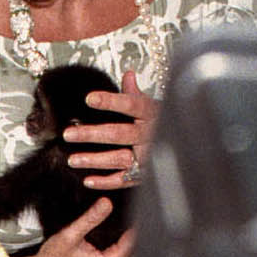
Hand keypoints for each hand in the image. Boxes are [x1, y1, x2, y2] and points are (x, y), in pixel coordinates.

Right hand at [32, 195, 135, 256]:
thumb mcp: (70, 235)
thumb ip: (91, 218)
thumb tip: (106, 202)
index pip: (135, 239)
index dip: (138, 221)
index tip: (140, 204)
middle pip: (139, 247)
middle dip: (138, 229)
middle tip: (139, 207)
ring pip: (135, 253)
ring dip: (134, 237)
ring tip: (134, 216)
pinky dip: (127, 245)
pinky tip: (124, 231)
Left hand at [63, 70, 158, 188]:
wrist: (187, 143)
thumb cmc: (164, 124)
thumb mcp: (154, 106)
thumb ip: (137, 94)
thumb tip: (128, 74)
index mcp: (152, 114)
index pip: (131, 104)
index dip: (110, 102)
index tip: (89, 99)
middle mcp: (150, 135)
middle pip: (118, 133)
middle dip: (92, 134)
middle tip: (69, 134)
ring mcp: (147, 156)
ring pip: (119, 158)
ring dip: (94, 160)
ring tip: (73, 160)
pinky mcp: (145, 174)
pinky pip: (124, 180)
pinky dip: (106, 182)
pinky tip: (89, 180)